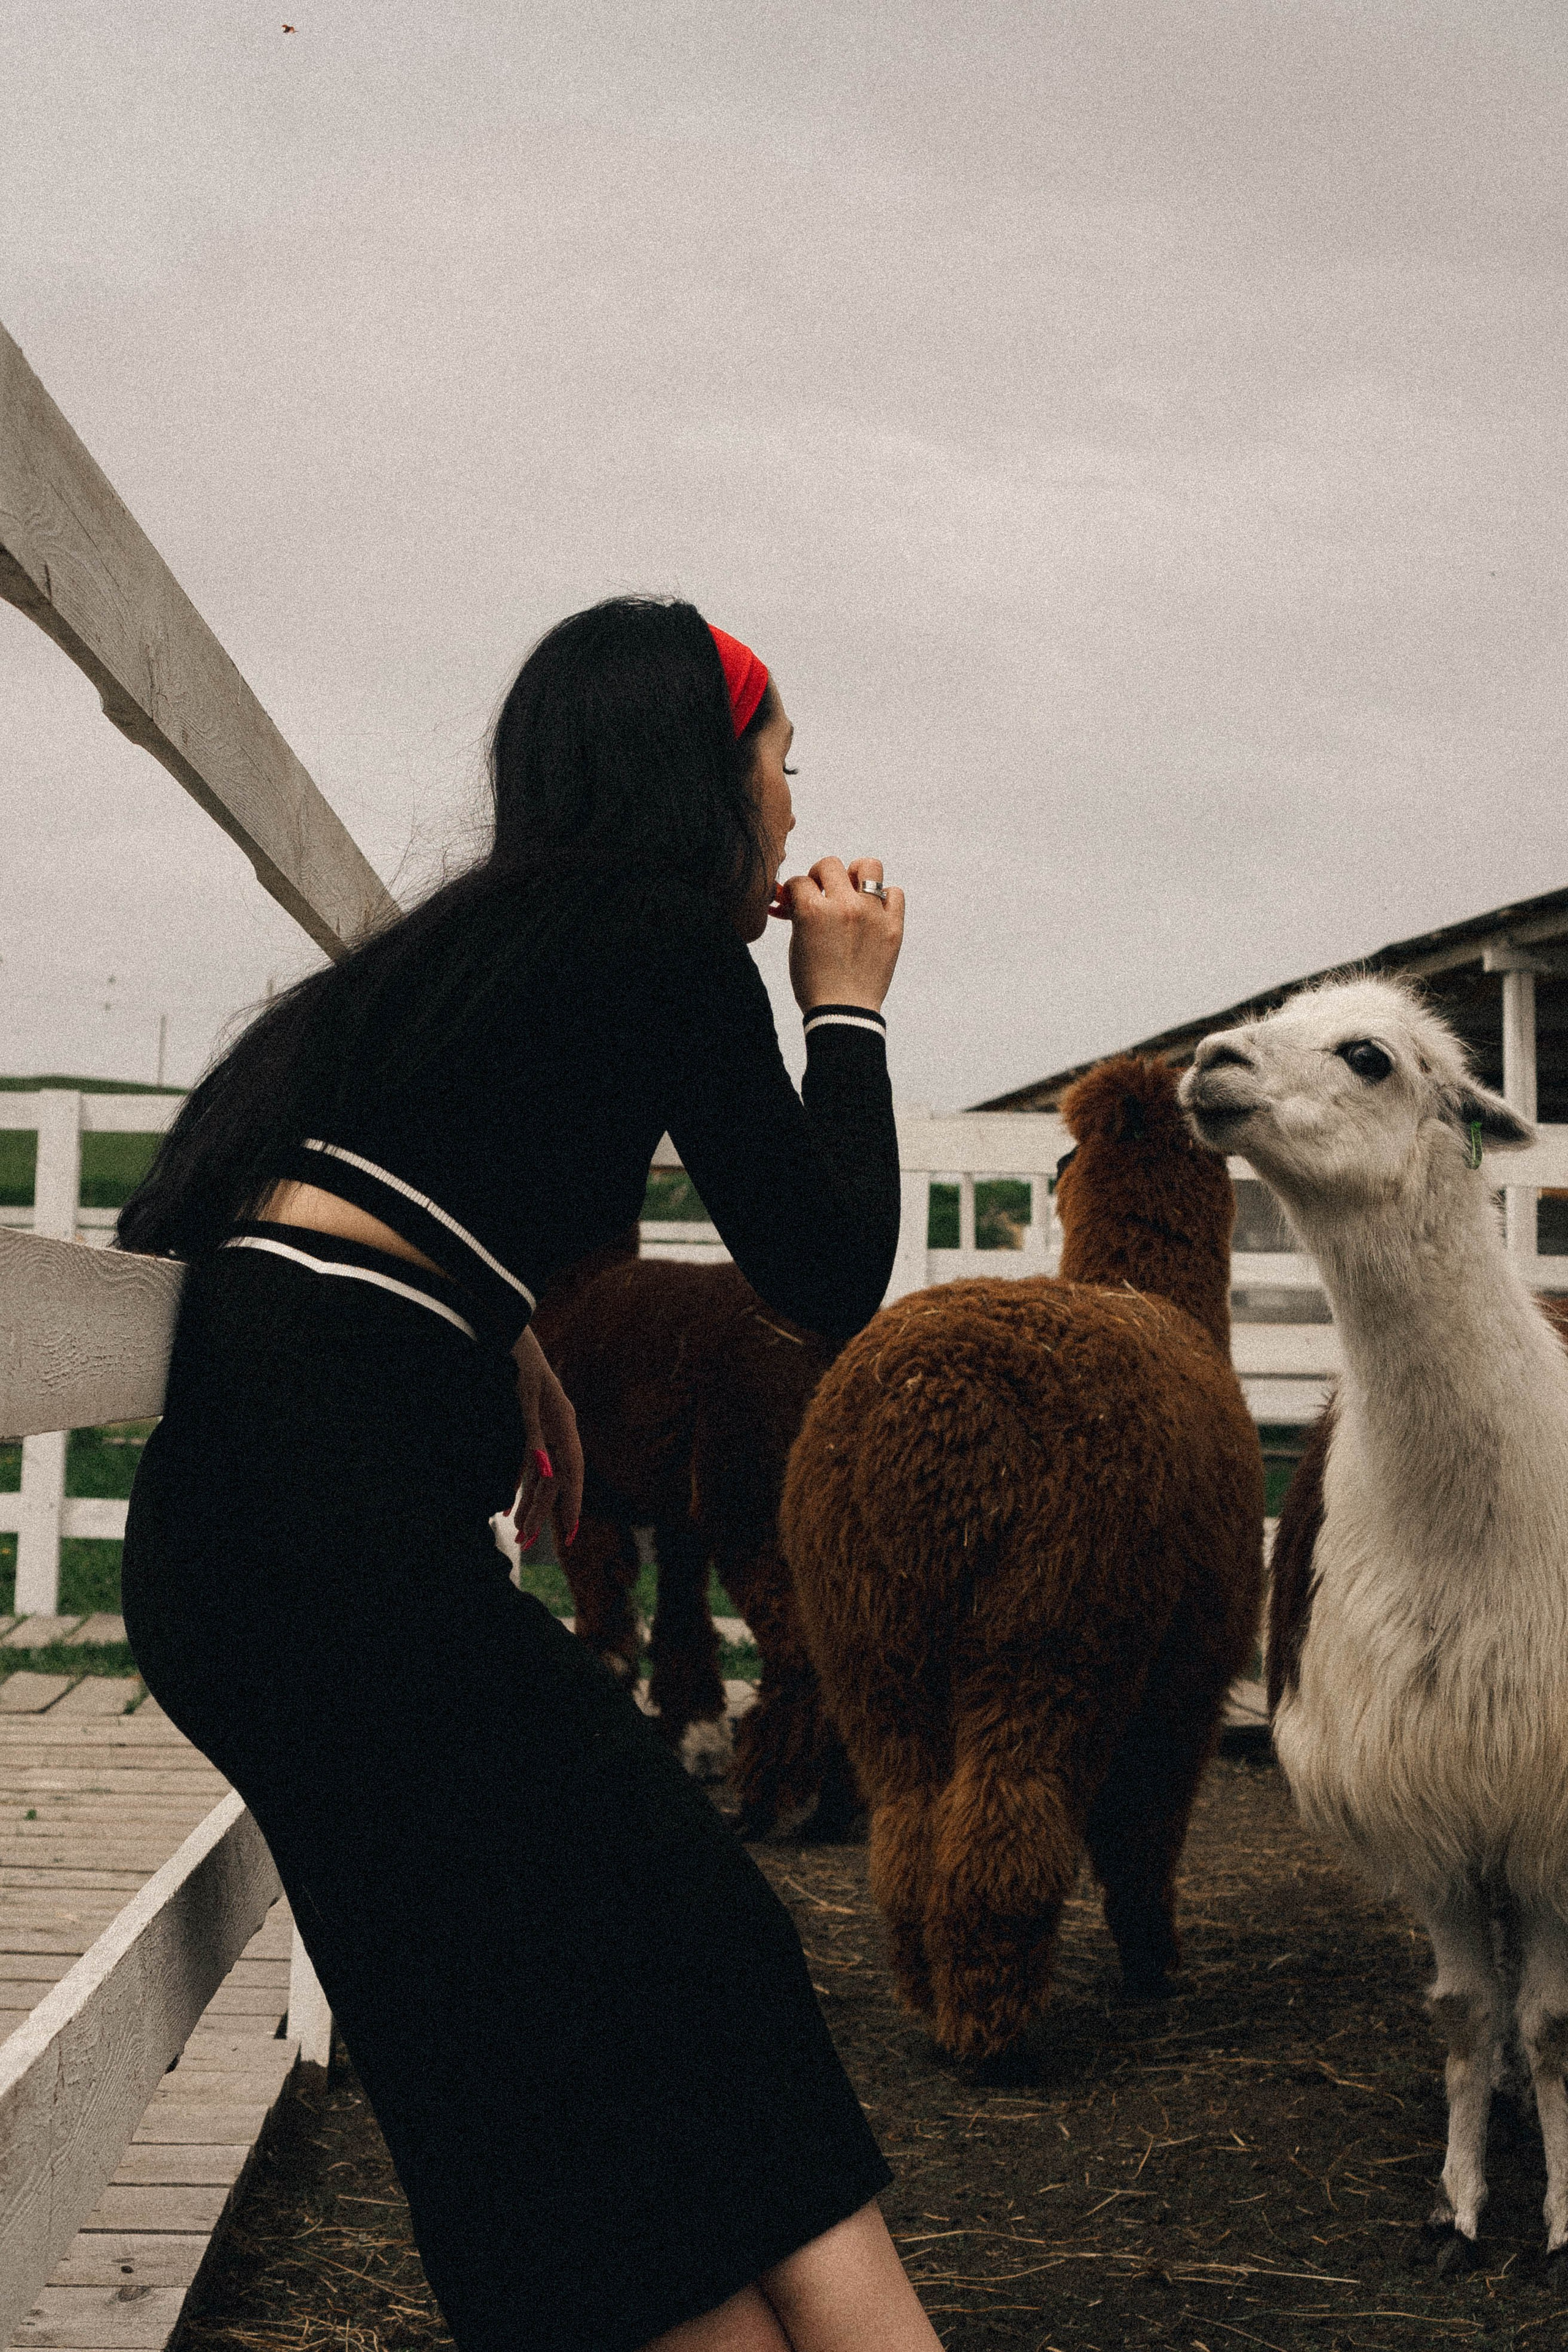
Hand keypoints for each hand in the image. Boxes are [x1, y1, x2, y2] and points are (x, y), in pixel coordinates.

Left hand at [511, 1326, 583, 1557]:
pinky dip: (519, 1482)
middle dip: (542, 1512)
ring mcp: (542, 1425)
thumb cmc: (514, 1358)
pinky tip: (509, 1502)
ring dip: (529, 1501)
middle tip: (525, 1543)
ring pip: (541, 1472)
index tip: (568, 1534)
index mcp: (563, 1420)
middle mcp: (557, 1427)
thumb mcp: (522, 1397)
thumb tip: (544, 1472)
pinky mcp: (527, 1422)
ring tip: (517, 1531)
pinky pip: (528, 1460)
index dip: (571, 1503)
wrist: (500, 1325)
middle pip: (555, 1477)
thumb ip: (531, 1435)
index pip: (572, 1470)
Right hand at [773, 856, 903, 1013]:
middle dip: (821, 875)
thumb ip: (799, 915)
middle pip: (830, 864)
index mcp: (813, 912)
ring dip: (857, 873)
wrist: (844, 1012)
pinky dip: (885, 898)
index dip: (795, 890)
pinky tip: (874, 910)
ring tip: (853, 888)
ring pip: (869, 866)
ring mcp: (872, 915)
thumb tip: (795, 896)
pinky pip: (895, 893)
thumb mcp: (796, 946)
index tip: (797, 899)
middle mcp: (844, 907)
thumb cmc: (814, 984)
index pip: (800, 881)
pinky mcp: (893, 927)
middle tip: (822, 890)